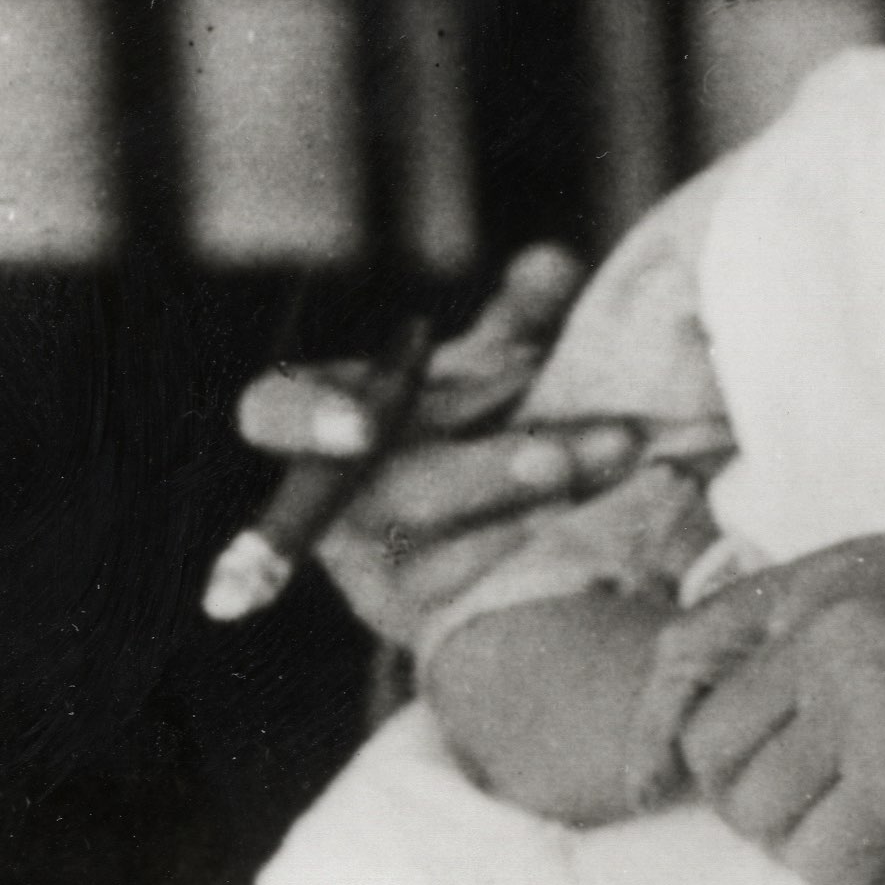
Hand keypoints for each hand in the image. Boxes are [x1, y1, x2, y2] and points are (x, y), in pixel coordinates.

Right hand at [234, 249, 648, 645]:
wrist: (499, 518)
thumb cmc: (480, 417)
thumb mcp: (494, 359)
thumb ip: (520, 313)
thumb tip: (551, 263)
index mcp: (328, 422)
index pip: (273, 414)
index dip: (307, 418)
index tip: (363, 425)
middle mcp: (336, 502)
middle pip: (388, 495)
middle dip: (480, 473)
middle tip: (557, 453)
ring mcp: (374, 570)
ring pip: (439, 556)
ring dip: (532, 510)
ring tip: (611, 463)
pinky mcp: (423, 621)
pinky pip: (478, 597)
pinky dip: (545, 554)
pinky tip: (605, 522)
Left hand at [632, 535, 884, 884]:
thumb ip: (856, 616)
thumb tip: (781, 692)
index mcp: (843, 570)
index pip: (693, 642)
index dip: (663, 721)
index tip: (655, 778)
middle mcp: (834, 621)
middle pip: (714, 745)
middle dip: (755, 798)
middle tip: (822, 818)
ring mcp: (861, 694)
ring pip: (757, 813)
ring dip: (809, 843)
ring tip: (876, 839)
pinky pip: (820, 860)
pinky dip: (853, 880)